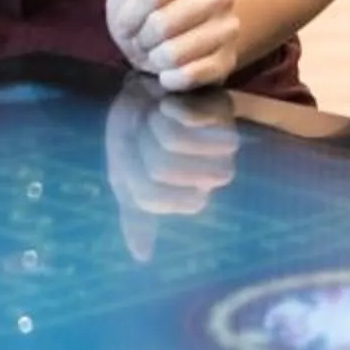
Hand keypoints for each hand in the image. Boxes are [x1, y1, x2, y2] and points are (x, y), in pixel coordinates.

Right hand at [104, 85, 240, 262]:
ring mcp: (222, 142)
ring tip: (159, 114)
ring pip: (176, 143)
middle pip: (162, 169)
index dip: (138, 175)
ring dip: (157, 125)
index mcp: (191, 196)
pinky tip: (170, 101)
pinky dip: (171, 108)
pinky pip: (192, 117)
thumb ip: (136, 216)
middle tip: (146, 130)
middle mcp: (214, 174)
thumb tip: (142, 257)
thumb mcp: (126, 179)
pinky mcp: (223, 109)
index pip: (157, 199)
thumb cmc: (135, 137)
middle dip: (143, 146)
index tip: (135, 157)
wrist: (144, 92)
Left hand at [105, 0, 240, 91]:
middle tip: (144, 37)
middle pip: (162, 24)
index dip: (129, 14)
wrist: (169, 42)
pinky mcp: (228, 61)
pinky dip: (170, 78)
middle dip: (142, 37)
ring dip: (155, 59)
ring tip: (158, 52)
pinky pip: (189, 76)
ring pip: (175, 53)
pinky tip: (170, 70)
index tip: (126, 21)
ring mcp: (228, 28)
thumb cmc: (144, 9)